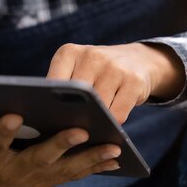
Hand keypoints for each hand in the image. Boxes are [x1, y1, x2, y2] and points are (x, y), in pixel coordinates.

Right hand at [0, 115, 120, 186]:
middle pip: (38, 157)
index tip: (11, 114)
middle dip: (59, 145)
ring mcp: (31, 178)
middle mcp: (12, 171)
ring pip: (63, 168)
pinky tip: (114, 157)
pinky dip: (92, 166)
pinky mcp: (43, 179)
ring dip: (88, 159)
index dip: (1, 132)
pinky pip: (70, 174)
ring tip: (114, 146)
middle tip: (81, 131)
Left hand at [47, 43, 185, 123]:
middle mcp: (91, 56)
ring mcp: (114, 67)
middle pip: (76, 98)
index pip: (52, 83)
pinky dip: (112, 124)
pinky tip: (108, 127)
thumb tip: (48, 120)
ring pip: (98, 108)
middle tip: (68, 134)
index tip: (47, 121)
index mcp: (69, 53)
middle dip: (73, 117)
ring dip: (95, 122)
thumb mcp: (77, 70)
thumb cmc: (98, 73)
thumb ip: (62, 89)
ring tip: (89, 132)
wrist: (139, 60)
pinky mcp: (134, 81)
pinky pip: (118, 114)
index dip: (49, 104)